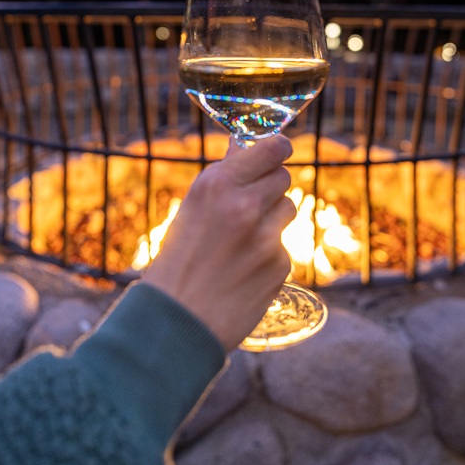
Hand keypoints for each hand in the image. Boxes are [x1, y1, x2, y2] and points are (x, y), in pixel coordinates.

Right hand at [143, 135, 295, 350]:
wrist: (177, 320)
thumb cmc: (178, 261)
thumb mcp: (192, 209)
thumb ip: (224, 177)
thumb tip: (242, 144)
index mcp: (218, 184)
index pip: (272, 148)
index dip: (278, 149)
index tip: (278, 151)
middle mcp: (245, 204)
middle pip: (283, 177)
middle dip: (270, 187)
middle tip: (251, 204)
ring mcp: (266, 236)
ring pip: (288, 209)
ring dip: (273, 218)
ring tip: (243, 240)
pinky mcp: (279, 264)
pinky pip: (283, 246)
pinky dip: (269, 254)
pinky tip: (244, 270)